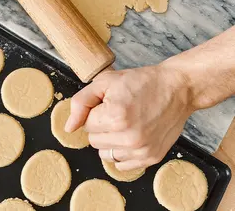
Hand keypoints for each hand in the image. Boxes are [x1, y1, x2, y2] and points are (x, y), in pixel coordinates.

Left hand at [65, 65, 193, 170]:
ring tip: (126, 124)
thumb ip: (81, 103)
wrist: (177, 88)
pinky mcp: (151, 158)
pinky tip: (133, 136)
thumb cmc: (142, 82)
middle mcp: (129, 137)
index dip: (95, 112)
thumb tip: (68, 128)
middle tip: (119, 112)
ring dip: (110, 141)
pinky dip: (123, 152)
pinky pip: (121, 165)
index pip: (86, 125)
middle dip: (101, 126)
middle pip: (94, 141)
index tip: (110, 104)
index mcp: (115, 116)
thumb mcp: (105, 82)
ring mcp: (141, 150)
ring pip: (105, 154)